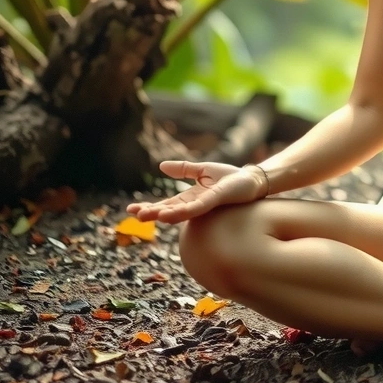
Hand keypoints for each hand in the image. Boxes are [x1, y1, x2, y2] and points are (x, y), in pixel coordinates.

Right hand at [126, 161, 265, 224]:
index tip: (130, 210)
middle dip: (152, 213)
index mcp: (190, 197)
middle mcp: (194, 204)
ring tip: (147, 216)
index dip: (149, 207)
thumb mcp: (203, 170)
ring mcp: (203, 204)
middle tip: (134, 216)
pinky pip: (195, 208)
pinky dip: (181, 211)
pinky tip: (168, 214)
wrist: (251, 181)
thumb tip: (161, 166)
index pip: (166, 203)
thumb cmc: (229, 178)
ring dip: (163, 214)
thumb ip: (184, 169)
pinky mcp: (213, 200)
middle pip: (169, 211)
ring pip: (179, 212)